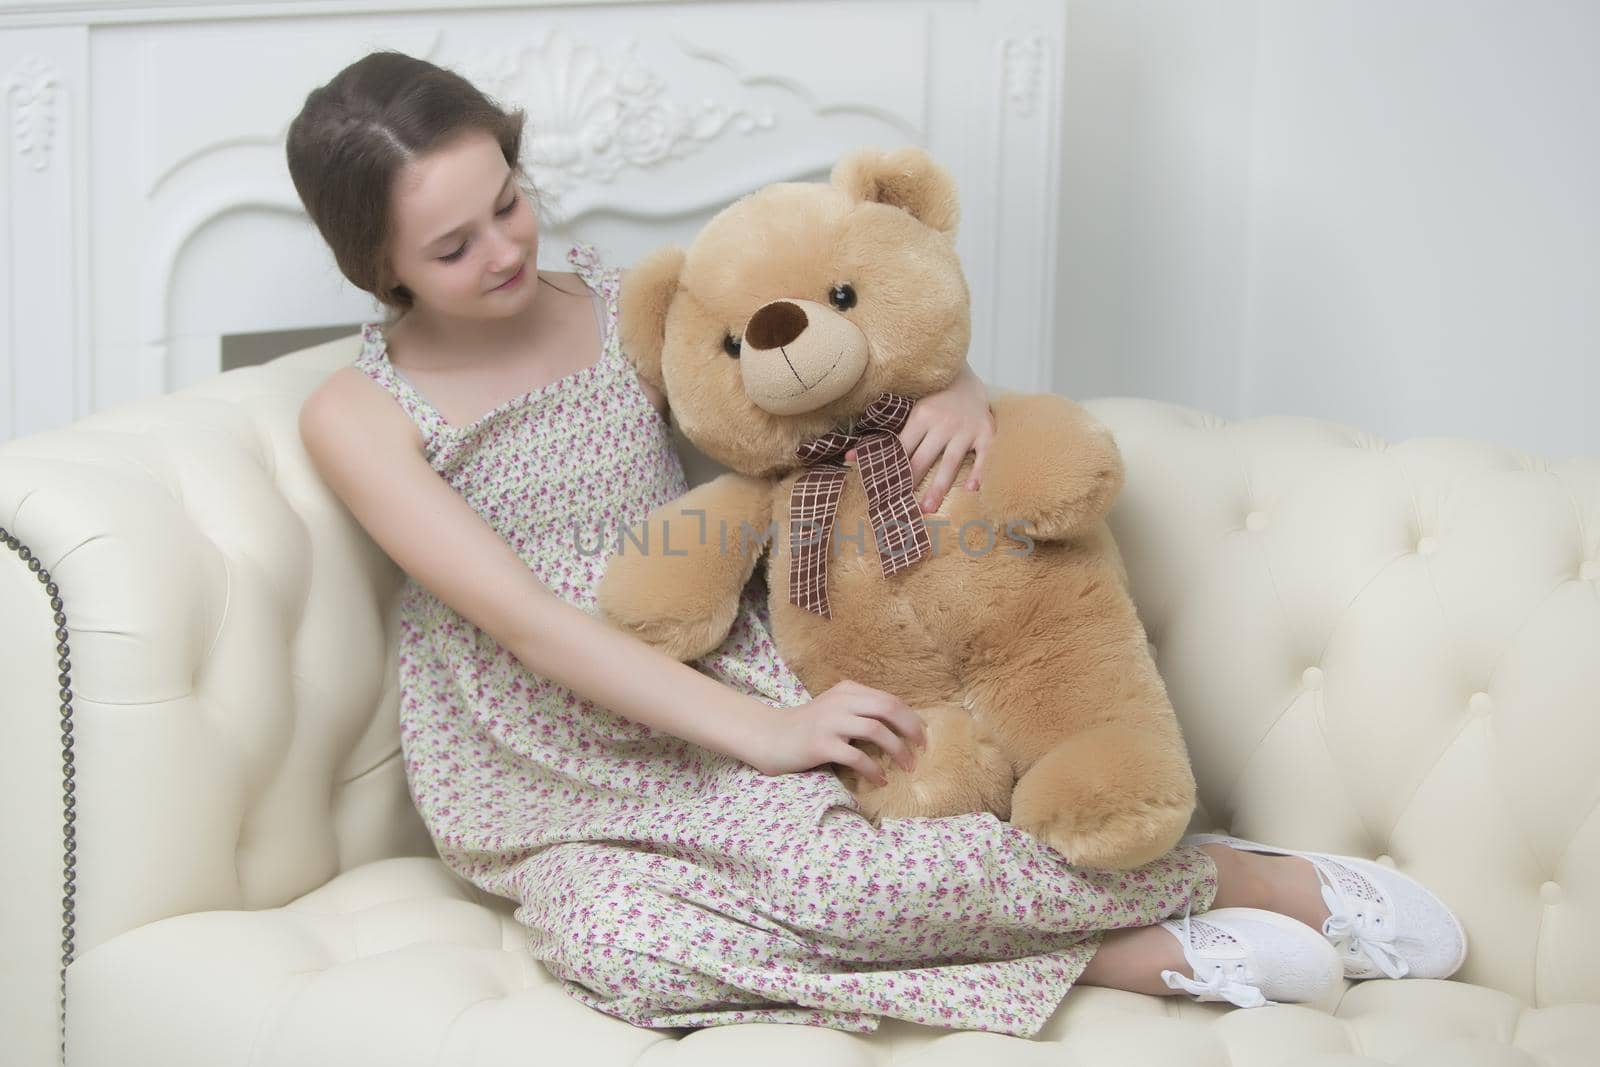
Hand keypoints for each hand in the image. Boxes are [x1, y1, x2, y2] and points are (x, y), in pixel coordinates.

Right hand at [749, 680, 927, 785]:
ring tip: (907, 767)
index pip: (889, 699)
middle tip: (922, 750)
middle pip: (888, 708)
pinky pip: (856, 756)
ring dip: (898, 750)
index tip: (922, 737)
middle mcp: (840, 701)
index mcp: (847, 690)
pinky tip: (880, 779)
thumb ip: (861, 710)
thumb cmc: (807, 728)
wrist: (770, 737)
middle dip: (911, 729)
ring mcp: (829, 722)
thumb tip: (901, 727)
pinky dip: (873, 769)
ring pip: (876, 730)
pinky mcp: (820, 744)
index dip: (911, 718)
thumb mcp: (835, 710)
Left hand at [846, 363, 994, 512]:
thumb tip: (848, 457)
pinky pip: (985, 455)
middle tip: (901, 508)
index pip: (902, 448)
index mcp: (921, 415)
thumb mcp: (908, 412)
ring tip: (927, 509)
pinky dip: (979, 472)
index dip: (891, 470)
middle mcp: (943, 422)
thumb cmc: (933, 402)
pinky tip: (972, 489)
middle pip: (923, 458)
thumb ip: (887, 436)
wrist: (967, 380)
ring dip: (938, 487)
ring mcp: (966, 428)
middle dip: (911, 482)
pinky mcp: (987, 432)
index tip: (882, 492)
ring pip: (950, 462)